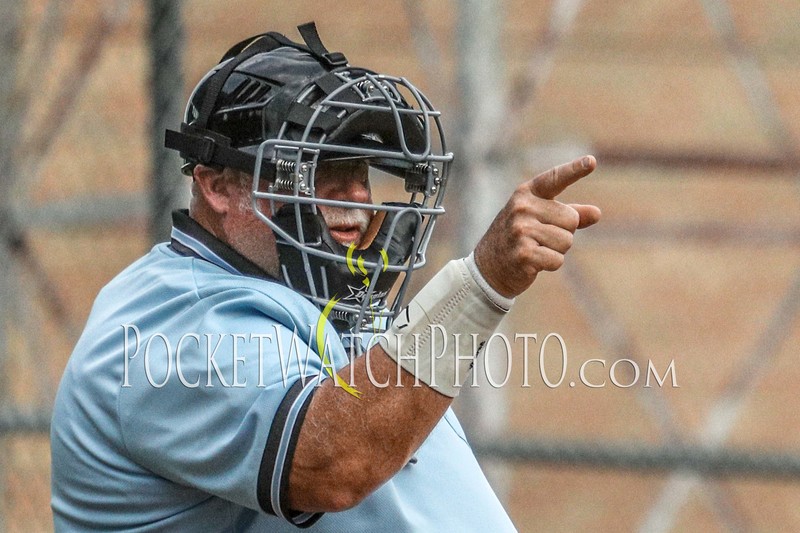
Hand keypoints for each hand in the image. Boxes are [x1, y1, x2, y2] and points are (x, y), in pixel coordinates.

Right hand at [474, 155, 600, 297]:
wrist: (488, 267)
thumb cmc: (518, 238)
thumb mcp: (540, 219)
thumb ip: (568, 214)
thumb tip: (597, 213)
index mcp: (526, 194)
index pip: (555, 178)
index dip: (575, 170)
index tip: (592, 161)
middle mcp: (522, 208)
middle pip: (571, 219)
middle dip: (564, 233)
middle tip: (539, 239)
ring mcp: (520, 230)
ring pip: (566, 241)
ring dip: (557, 250)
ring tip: (535, 249)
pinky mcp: (523, 253)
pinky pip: (558, 259)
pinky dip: (551, 265)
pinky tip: (533, 263)